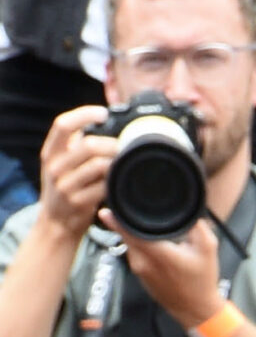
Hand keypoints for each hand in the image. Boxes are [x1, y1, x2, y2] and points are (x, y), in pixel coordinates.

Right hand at [37, 105, 114, 244]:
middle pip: (88, 145)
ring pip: (99, 166)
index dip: (84, 114)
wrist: (56, 224)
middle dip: (111, 144)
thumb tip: (94, 120)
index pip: (63, 124)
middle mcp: (55, 167)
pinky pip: (104, 187)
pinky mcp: (80, 202)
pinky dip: (115, 181)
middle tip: (123, 145)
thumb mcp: (58, 163)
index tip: (103, 113)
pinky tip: (120, 180)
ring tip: (125, 161)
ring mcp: (66, 186)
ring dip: (116, 162)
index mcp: (49, 152)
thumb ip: (72, 144)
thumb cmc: (63, 188)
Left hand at [119, 212, 224, 331]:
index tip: (104, 212)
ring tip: (150, 230)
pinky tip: (153, 245)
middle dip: (127, 222)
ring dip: (135, 233)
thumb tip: (187, 211)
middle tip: (134, 210)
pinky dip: (139, 245)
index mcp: (159, 254)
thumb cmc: (202, 282)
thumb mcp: (208, 250)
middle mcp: (144, 262)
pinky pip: (133, 253)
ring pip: (129, 243)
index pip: (130, 233)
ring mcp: (139, 270)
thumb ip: (197, 226)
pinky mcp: (139, 275)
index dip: (116, 221)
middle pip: (127, 235)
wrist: (197, 311)